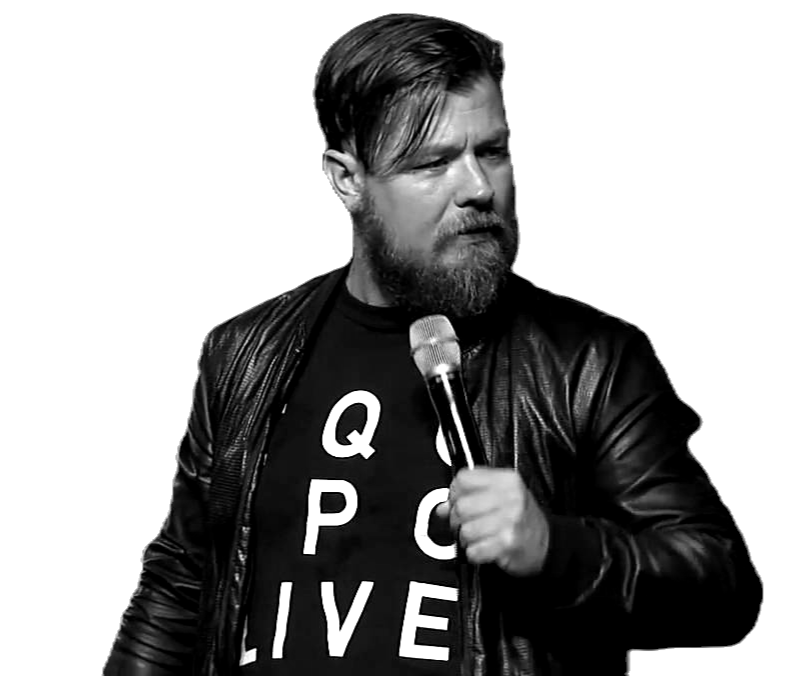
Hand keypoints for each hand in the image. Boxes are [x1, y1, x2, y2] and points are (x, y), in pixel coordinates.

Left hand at [435, 468, 549, 575]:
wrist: (549, 544)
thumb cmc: (523, 519)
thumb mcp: (501, 497)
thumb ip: (470, 495)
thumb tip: (442, 506)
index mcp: (507, 480)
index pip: (463, 479)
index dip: (455, 492)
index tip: (459, 500)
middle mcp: (510, 497)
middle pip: (461, 505)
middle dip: (457, 519)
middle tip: (467, 523)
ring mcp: (509, 520)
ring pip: (465, 530)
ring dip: (467, 539)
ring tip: (480, 537)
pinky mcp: (507, 543)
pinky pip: (474, 550)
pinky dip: (475, 554)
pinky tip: (485, 548)